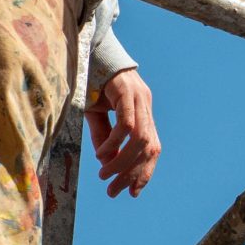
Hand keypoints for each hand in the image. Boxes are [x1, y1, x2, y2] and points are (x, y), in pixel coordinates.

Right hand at [86, 68, 162, 197]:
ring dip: (123, 162)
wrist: (93, 52)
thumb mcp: (98, 115)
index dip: (144, 172)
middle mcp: (146, 107)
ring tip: (105, 175)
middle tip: (113, 191)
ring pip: (140, 139)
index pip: (152, 149)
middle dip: (133, 173)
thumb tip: (108, 162)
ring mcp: (139, 99)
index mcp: (144, 114)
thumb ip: (105, 136)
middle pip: (150, 148)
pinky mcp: (128, 92)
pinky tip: (101, 155)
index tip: (132, 192)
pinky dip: (116, 142)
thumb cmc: (95, 84)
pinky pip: (127, 123)